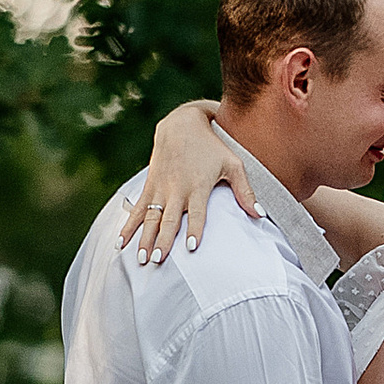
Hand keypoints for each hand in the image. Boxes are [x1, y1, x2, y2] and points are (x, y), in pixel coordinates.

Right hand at [122, 103, 259, 263]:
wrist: (182, 124)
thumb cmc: (213, 146)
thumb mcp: (233, 164)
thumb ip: (245, 191)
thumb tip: (261, 215)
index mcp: (198, 185)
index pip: (197, 212)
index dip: (195, 229)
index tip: (192, 247)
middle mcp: (177, 189)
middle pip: (170, 219)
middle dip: (164, 239)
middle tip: (160, 259)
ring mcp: (161, 188)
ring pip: (151, 217)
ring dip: (145, 238)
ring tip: (142, 259)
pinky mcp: (150, 186)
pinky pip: (138, 209)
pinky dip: (129, 226)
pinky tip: (122, 242)